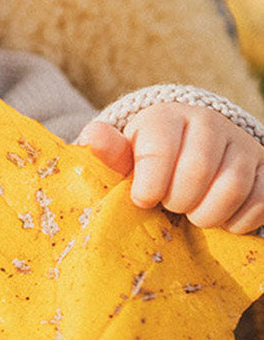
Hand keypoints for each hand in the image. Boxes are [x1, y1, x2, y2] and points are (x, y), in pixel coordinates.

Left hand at [78, 103, 263, 232]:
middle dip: (178, 201)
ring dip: (207, 214)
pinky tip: (219, 217)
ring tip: (192, 213)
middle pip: (197, 172)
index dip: (149, 186)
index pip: (159, 152)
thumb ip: (110, 154)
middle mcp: (209, 122)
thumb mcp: (124, 158)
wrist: (189, 156)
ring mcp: (242, 144)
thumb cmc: (148, 163)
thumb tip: (92, 137)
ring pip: (231, 188)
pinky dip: (236, 221)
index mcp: (167, 117)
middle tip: (170, 205)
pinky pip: (259, 202)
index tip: (143, 199)